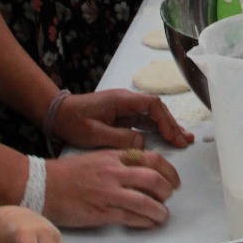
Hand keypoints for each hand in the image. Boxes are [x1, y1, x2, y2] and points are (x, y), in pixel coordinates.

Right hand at [43, 147, 181, 229]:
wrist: (44, 186)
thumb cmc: (68, 173)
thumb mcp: (98, 158)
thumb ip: (120, 162)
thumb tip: (143, 171)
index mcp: (115, 157)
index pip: (153, 159)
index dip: (169, 171)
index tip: (174, 180)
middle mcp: (115, 172)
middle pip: (154, 180)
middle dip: (167, 191)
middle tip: (168, 197)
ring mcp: (109, 193)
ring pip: (146, 202)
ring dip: (159, 211)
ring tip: (162, 215)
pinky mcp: (102, 212)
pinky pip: (131, 218)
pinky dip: (145, 222)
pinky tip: (148, 223)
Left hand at [51, 88, 194, 151]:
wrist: (58, 115)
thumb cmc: (73, 122)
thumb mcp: (94, 133)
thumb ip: (119, 137)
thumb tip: (143, 142)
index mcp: (121, 100)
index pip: (151, 105)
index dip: (164, 119)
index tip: (170, 135)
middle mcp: (127, 101)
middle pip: (156, 110)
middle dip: (171, 125)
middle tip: (184, 141)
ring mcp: (126, 108)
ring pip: (153, 116)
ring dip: (168, 127)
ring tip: (183, 140)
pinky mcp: (123, 116)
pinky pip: (145, 122)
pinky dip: (157, 130)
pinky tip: (167, 139)